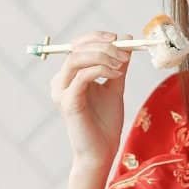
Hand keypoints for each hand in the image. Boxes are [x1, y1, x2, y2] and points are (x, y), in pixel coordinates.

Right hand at [49, 32, 132, 166]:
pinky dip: (101, 69)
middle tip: (125, 52)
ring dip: (103, 56)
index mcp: (69, 76)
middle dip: (103, 46)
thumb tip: (127, 39)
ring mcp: (61, 91)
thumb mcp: (115, 86)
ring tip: (121, 65)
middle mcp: (61, 81)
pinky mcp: (67, 102)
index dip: (97, 37)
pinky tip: (116, 74)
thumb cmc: (105, 122)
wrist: (102, 151)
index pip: (78, 46)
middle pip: (77, 49)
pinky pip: (82, 76)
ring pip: (77, 59)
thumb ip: (118, 65)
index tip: (119, 38)